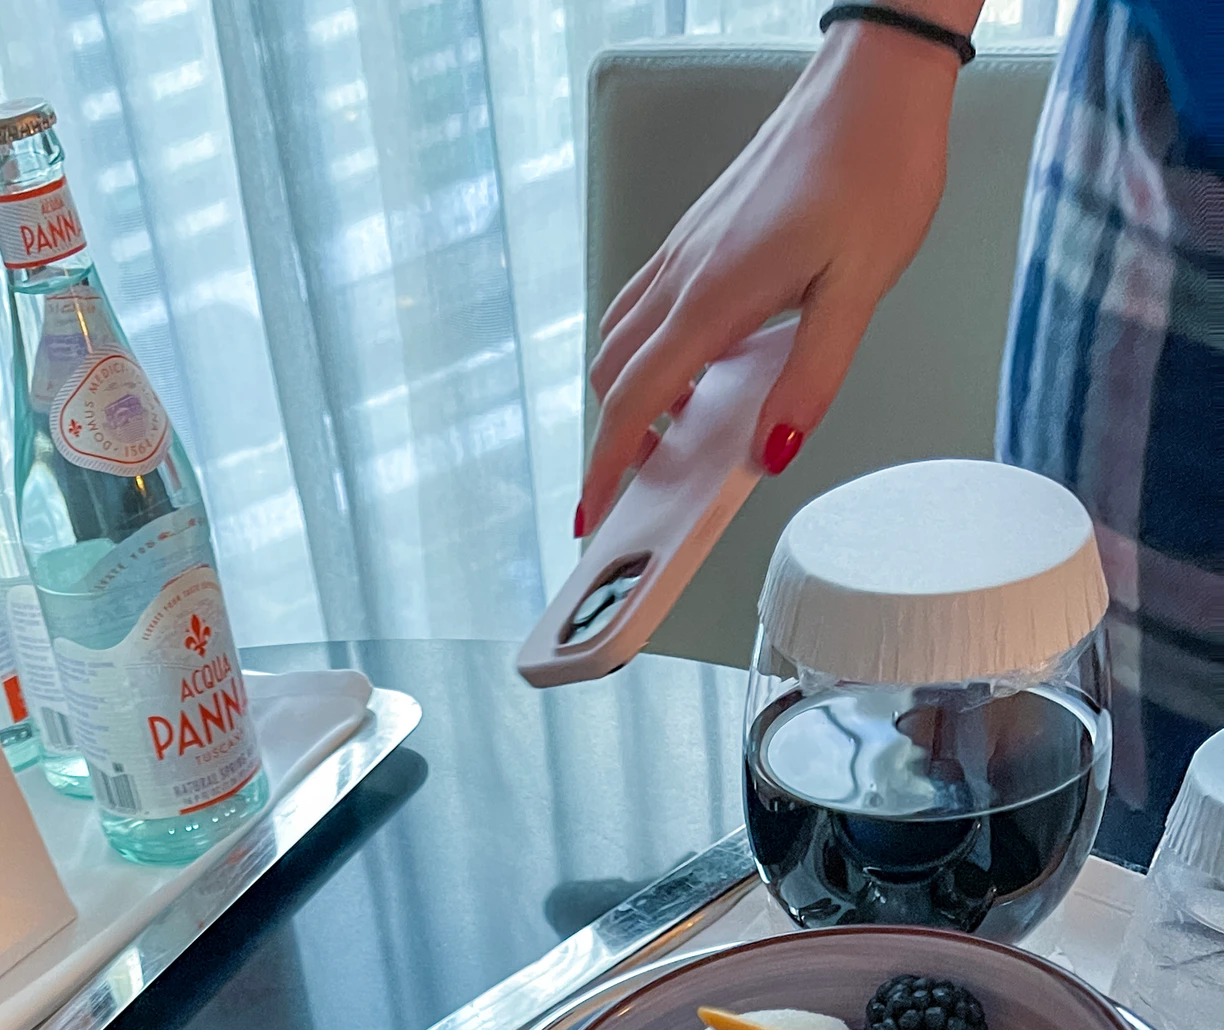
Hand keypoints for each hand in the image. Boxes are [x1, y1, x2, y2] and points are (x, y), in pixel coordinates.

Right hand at [578, 22, 967, 535]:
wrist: (876, 76)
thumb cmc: (875, 163)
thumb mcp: (861, 286)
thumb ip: (811, 376)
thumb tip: (772, 451)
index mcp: (714, 296)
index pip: (634, 400)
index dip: (607, 465)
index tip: (594, 513)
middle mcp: (684, 273)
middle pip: (613, 375)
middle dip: (617, 438)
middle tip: (650, 482)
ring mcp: (686, 249)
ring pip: (623, 338)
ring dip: (635, 393)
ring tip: (680, 429)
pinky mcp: (700, 232)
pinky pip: (648, 303)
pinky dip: (653, 351)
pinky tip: (702, 362)